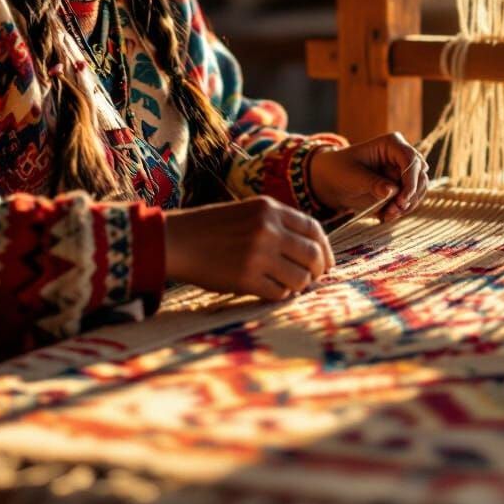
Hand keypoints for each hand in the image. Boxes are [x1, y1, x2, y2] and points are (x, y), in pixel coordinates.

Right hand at [164, 196, 333, 300]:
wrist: (177, 241)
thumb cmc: (211, 229)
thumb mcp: (247, 213)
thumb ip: (277, 224)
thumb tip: (312, 249)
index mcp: (269, 208)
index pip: (314, 229)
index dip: (325, 248)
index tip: (326, 262)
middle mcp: (268, 229)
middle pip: (313, 255)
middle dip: (318, 271)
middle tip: (312, 279)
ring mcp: (258, 254)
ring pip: (301, 278)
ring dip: (299, 286)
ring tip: (287, 285)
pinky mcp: (247, 278)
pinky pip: (279, 293)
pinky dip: (280, 295)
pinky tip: (271, 290)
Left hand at [308, 132, 427, 220]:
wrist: (332, 182)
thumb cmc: (340, 171)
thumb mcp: (352, 176)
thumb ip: (372, 183)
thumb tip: (391, 191)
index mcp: (391, 144)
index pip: (411, 159)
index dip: (411, 179)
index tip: (402, 199)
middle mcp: (402, 157)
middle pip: (421, 176)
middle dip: (410, 196)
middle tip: (394, 210)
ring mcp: (403, 173)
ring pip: (419, 191)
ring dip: (406, 206)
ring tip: (387, 214)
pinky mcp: (401, 188)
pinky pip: (410, 201)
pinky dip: (400, 211)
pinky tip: (385, 216)